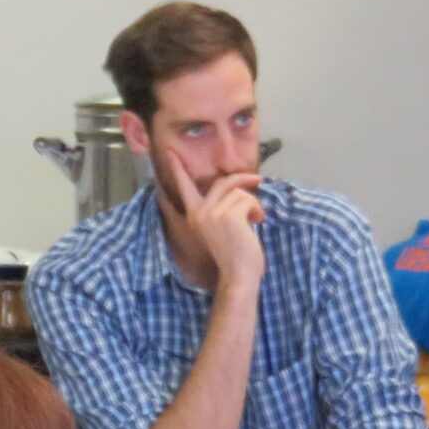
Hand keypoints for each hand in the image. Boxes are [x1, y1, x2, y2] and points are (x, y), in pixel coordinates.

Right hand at [169, 151, 264, 289]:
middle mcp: (199, 212)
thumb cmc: (234, 255)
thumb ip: (220, 209)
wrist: (238, 275)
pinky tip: (258, 221)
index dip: (177, 168)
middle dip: (242, 179)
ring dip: (253, 202)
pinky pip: (248, 199)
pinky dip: (257, 208)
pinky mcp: (228, 215)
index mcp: (194, 215)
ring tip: (256, 218)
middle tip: (257, 180)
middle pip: (222, 182)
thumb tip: (236, 189)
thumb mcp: (220, 228)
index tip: (170, 153)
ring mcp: (212, 213)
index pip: (184, 187)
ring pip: (239, 191)